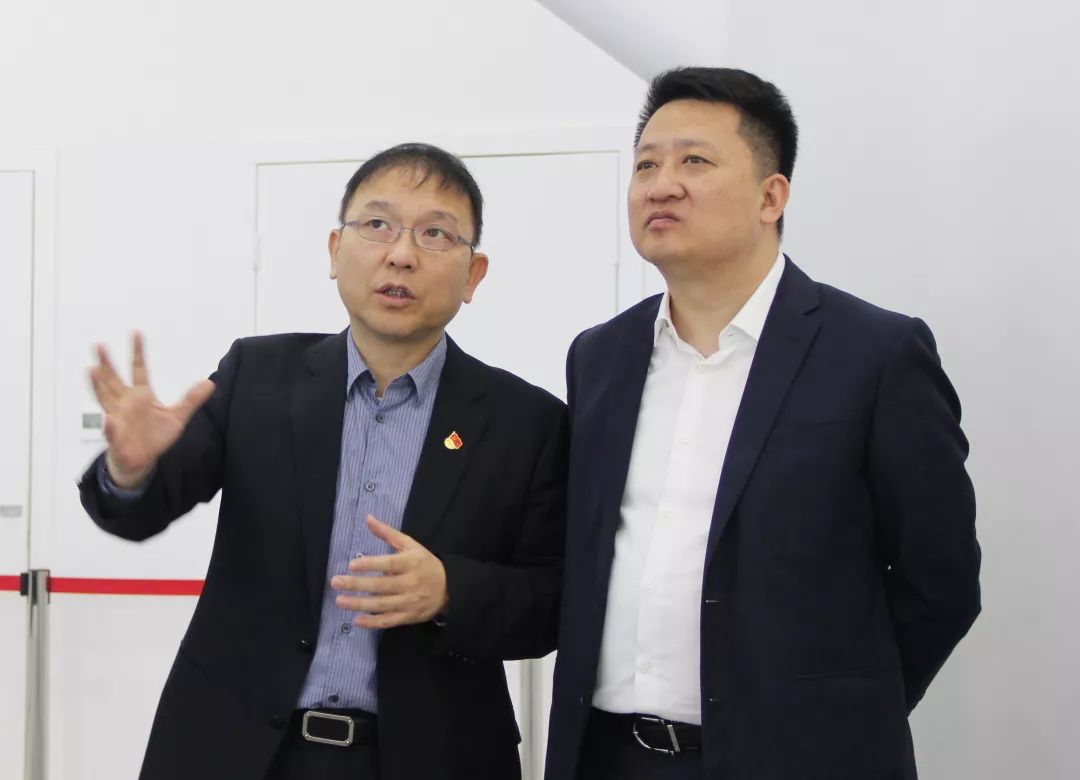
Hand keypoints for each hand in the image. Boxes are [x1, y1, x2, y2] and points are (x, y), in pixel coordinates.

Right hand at [89, 332, 214, 488]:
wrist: (141, 461)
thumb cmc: (154, 437)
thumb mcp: (177, 417)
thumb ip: (191, 400)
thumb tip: (209, 383)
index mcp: (141, 395)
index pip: (138, 369)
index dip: (138, 352)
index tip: (136, 332)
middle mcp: (125, 403)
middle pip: (114, 379)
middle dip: (107, 364)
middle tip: (98, 346)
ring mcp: (117, 418)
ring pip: (105, 398)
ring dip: (98, 385)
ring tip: (91, 370)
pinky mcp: (116, 437)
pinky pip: (111, 431)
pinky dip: (109, 426)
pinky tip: (108, 420)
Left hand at [331, 515, 448, 628]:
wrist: (449, 587)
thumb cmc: (425, 563)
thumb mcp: (410, 545)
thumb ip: (388, 533)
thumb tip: (368, 518)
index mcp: (411, 563)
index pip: (389, 563)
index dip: (370, 564)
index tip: (352, 565)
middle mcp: (410, 583)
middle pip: (381, 585)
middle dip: (357, 584)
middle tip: (335, 582)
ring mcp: (409, 602)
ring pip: (382, 605)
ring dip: (359, 604)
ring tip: (340, 600)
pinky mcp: (409, 617)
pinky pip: (389, 621)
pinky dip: (373, 622)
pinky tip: (357, 620)